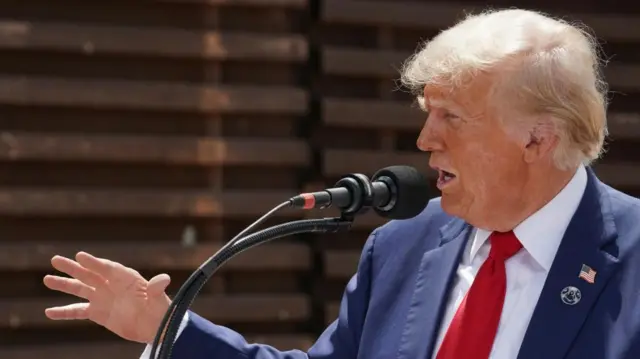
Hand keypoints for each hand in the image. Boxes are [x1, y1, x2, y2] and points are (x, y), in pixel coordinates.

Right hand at [43, 252, 170, 343]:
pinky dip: (64, 312)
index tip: (80, 256)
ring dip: (64, 285)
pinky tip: (49, 312)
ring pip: (79, 289)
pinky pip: (77, 311)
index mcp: (125, 277)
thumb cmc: (159, 307)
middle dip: (72, 267)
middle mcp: (110, 284)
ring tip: (47, 279)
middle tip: (55, 259)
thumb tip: (164, 279)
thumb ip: (157, 287)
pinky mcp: (97, 313)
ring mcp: (102, 298)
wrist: (154, 325)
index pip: (106, 267)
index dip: (94, 262)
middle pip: (88, 274)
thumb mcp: (158, 297)